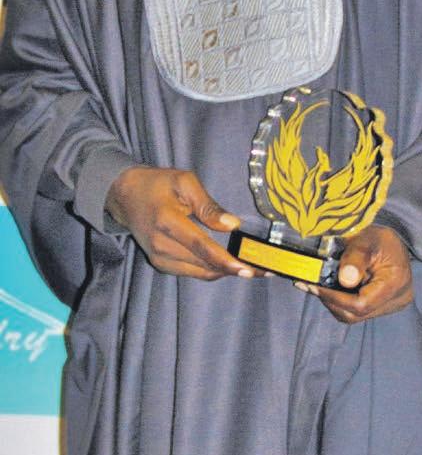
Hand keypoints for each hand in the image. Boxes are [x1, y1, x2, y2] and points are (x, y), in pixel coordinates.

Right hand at [105, 165, 258, 279]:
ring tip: (251, 268)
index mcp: (167, 221)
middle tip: (264, 269)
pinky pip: (192, 272)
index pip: (201, 247)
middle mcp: (161, 245)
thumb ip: (208, 204)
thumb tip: (232, 225)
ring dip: (225, 272)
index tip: (248, 269)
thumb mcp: (184, 182)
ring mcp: (159, 258)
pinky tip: (227, 264)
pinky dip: (211, 270)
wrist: (125, 197)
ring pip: (200, 272)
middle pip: (203, 264)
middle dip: (234, 268)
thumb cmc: (157, 184)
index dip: (226, 261)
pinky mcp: (160, 264)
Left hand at [297, 225, 412, 323]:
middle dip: (331, 301)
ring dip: (334, 302)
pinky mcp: (383, 306)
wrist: (394, 241)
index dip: (335, 298)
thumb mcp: (366, 239)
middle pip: (356, 313)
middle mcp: (396, 299)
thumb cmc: (380, 238)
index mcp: (395, 283)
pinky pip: (358, 311)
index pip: (361, 304)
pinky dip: (342, 302)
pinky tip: (330, 289)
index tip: (315, 286)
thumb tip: (344, 280)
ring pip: (355, 315)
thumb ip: (355, 258)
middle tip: (310, 285)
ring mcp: (391, 305)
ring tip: (318, 286)